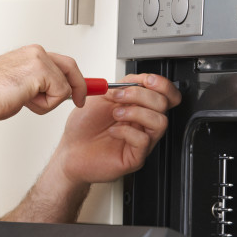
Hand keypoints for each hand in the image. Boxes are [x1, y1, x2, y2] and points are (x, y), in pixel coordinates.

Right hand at [0, 45, 87, 121]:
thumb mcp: (20, 85)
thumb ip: (37, 84)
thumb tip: (54, 93)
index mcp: (30, 54)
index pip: (61, 62)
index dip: (75, 77)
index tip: (86, 87)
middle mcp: (36, 53)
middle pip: (71, 67)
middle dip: (79, 87)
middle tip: (79, 101)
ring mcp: (39, 60)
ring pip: (64, 86)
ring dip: (48, 102)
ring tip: (26, 101)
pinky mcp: (41, 71)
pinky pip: (59, 94)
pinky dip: (45, 105)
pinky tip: (26, 101)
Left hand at [53, 73, 181, 184]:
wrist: (69, 149)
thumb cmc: (84, 127)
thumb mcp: (102, 97)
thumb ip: (123, 85)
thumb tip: (141, 78)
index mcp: (139, 107)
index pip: (166, 94)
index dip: (161, 84)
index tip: (145, 80)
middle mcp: (143, 124)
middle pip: (164, 104)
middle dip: (141, 95)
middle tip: (118, 97)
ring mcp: (142, 141)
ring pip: (160, 122)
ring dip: (136, 112)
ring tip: (116, 114)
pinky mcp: (135, 158)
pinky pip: (143, 141)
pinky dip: (126, 131)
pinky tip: (113, 131)